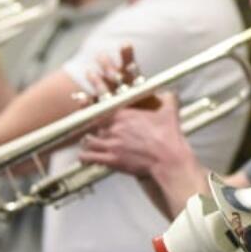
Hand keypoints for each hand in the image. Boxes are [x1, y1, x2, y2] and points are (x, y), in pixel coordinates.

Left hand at [78, 44, 202, 189]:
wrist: (168, 159)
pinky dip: (85, 157)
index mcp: (124, 113)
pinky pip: (91, 157)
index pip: (101, 104)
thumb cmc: (169, 135)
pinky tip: (83, 157)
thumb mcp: (170, 111)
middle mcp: (114, 127)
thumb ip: (167, 97)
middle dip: (88, 122)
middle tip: (80, 125)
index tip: (80, 96)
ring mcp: (111, 144)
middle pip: (93, 122)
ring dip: (87, 141)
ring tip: (85, 141)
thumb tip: (170, 90)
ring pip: (89, 140)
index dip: (90, 100)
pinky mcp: (112, 160)